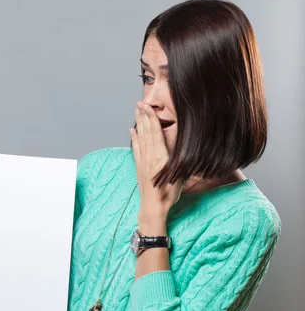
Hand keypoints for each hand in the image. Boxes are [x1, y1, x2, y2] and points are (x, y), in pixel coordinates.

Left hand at [130, 102, 182, 220]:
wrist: (153, 207)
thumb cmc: (169, 194)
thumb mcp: (178, 174)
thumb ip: (176, 156)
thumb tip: (176, 140)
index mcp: (160, 157)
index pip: (155, 133)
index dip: (150, 118)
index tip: (147, 106)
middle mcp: (149, 157)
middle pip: (146, 132)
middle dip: (143, 116)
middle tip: (139, 103)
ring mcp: (142, 162)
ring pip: (140, 138)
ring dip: (138, 124)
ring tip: (136, 112)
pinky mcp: (139, 167)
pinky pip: (136, 148)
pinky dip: (134, 138)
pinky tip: (132, 131)